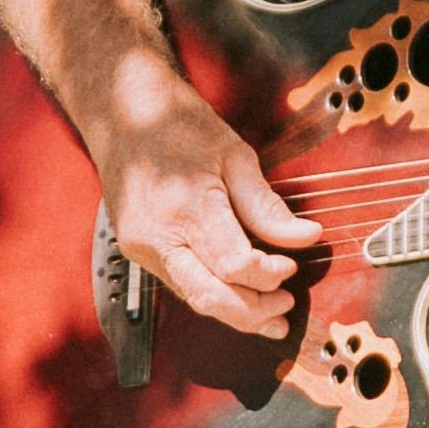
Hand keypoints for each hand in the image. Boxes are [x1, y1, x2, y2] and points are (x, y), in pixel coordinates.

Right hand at [98, 81, 316, 337]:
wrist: (121, 113)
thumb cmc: (179, 125)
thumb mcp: (235, 155)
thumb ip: (267, 206)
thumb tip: (307, 238)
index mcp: (186, 207)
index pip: (234, 265)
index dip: (269, 274)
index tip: (292, 265)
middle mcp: (158, 236)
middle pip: (210, 297)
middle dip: (254, 312)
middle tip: (286, 305)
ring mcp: (142, 248)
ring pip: (194, 299)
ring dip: (235, 312)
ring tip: (272, 315)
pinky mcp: (137, 252)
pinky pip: (180, 284)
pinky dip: (213, 293)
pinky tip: (238, 294)